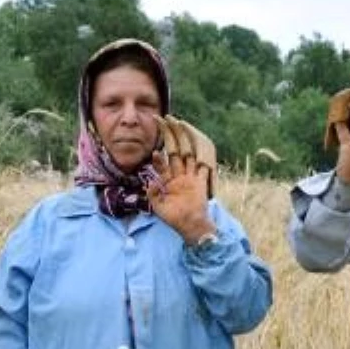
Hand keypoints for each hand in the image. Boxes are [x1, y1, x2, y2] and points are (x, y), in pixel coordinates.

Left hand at [146, 117, 216, 243]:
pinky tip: (197, 141)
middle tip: (165, 122)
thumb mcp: (158, 207)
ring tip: (180, 124)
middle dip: (170, 137)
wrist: (191, 227)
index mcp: (168, 180)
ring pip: (187, 153)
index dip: (158, 156)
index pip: (162, 163)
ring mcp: (191, 176)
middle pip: (174, 151)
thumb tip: (149, 182)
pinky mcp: (200, 181)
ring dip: (183, 139)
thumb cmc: (174, 219)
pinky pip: (201, 165)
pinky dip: (200, 153)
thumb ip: (152, 194)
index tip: (153, 150)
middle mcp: (179, 175)